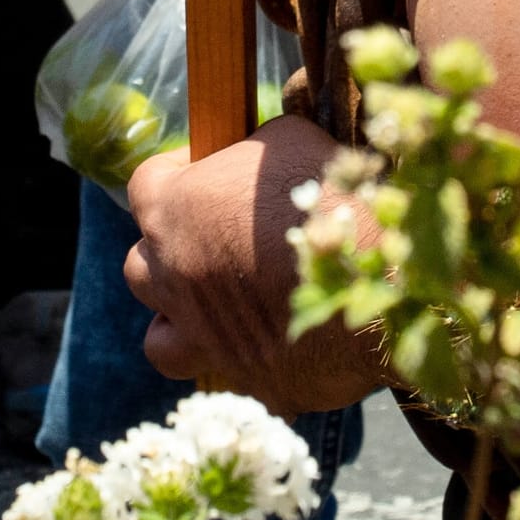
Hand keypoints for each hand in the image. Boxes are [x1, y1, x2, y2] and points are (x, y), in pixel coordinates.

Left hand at [125, 116, 381, 410]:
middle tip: (215, 240)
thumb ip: (252, 152)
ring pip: (160, 336)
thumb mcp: (291, 139)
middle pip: (141, 265)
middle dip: (170, 251)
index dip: (176, 172)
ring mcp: (202, 337)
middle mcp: (174, 278)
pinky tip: (266, 344)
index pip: (145, 185)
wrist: (378, 285)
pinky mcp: (244, 379)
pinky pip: (226, 375)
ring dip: (181, 319)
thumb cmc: (329, 199)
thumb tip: (252, 159)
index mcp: (178, 212)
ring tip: (218, 306)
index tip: (206, 169)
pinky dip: (236, 362)